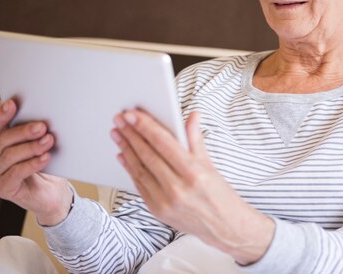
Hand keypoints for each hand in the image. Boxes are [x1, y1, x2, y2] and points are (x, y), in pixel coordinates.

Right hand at [0, 99, 71, 225]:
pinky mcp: (2, 188)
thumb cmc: (48, 167)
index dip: (2, 114)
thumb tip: (39, 111)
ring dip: (31, 147)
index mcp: (1, 143)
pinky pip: (16, 173)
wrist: (53, 194)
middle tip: (42, 126)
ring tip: (48, 141)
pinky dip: (32, 164)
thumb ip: (36, 131)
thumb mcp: (42, 145)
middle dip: (24, 131)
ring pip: (10, 155)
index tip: (12, 103)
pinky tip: (45, 158)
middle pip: (4, 139)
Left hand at [112, 110, 274, 264]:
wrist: (224, 228)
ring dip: (126, 149)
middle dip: (131, 135)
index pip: (163, 143)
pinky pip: (139, 185)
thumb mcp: (210, 164)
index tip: (132, 114)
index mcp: (194, 172)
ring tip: (118, 134)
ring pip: (140, 170)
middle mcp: (178, 188)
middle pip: (148, 155)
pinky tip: (123, 155)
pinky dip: (130, 168)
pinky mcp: (157, 211)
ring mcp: (165, 202)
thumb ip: (195, 139)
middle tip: (120, 119)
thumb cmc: (220, 195)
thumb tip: (193, 115)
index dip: (146, 127)